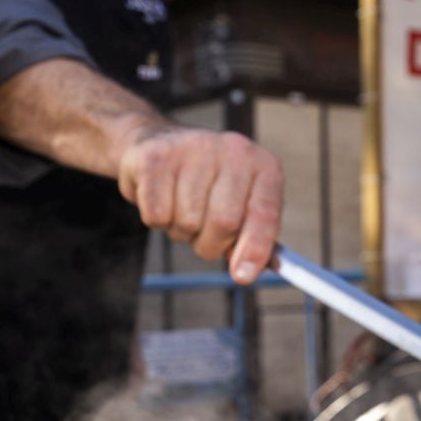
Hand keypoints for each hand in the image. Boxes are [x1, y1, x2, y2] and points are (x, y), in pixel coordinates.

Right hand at [117, 127, 283, 282]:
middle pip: (223, 222)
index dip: (255, 249)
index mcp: (263, 166)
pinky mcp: (156, 157)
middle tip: (202, 235)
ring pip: (187, 221)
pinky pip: (156, 215)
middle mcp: (234, 150)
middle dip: (210, 244)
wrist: (158, 144)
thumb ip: (254, 237)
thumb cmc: (207, 185)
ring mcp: (194, 148)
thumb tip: (256, 270)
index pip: (264, 214)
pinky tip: (161, 198)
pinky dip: (157, 220)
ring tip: (181, 208)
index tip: (242, 276)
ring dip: (181, 231)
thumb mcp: (241, 204)